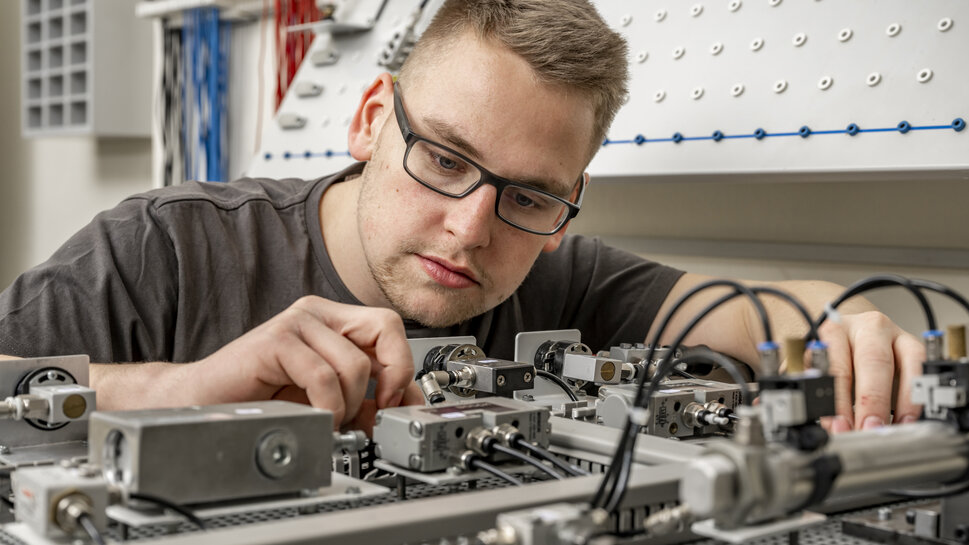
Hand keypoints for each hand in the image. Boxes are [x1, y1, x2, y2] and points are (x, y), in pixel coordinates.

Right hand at [185, 296, 422, 431]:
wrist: (203, 403)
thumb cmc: (260, 399)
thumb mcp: (329, 400)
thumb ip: (368, 400)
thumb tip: (407, 405)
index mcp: (334, 322)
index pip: (391, 330)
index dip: (405, 369)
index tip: (397, 404)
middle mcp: (318, 315)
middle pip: (386, 327)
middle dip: (394, 374)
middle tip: (379, 407)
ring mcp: (296, 322)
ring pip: (356, 363)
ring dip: (349, 405)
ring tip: (329, 419)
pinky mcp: (275, 340)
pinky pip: (323, 376)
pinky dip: (326, 407)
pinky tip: (314, 416)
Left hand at [819, 311, 924, 432]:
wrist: (849, 331)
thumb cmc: (830, 353)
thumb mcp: (815, 366)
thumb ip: (816, 387)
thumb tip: (818, 417)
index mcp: (835, 331)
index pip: (836, 367)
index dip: (838, 400)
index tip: (838, 426)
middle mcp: (867, 328)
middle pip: (873, 361)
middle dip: (872, 401)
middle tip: (868, 429)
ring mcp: (894, 335)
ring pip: (907, 361)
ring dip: (904, 400)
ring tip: (895, 427)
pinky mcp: (914, 346)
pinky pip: (923, 368)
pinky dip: (919, 395)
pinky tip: (911, 416)